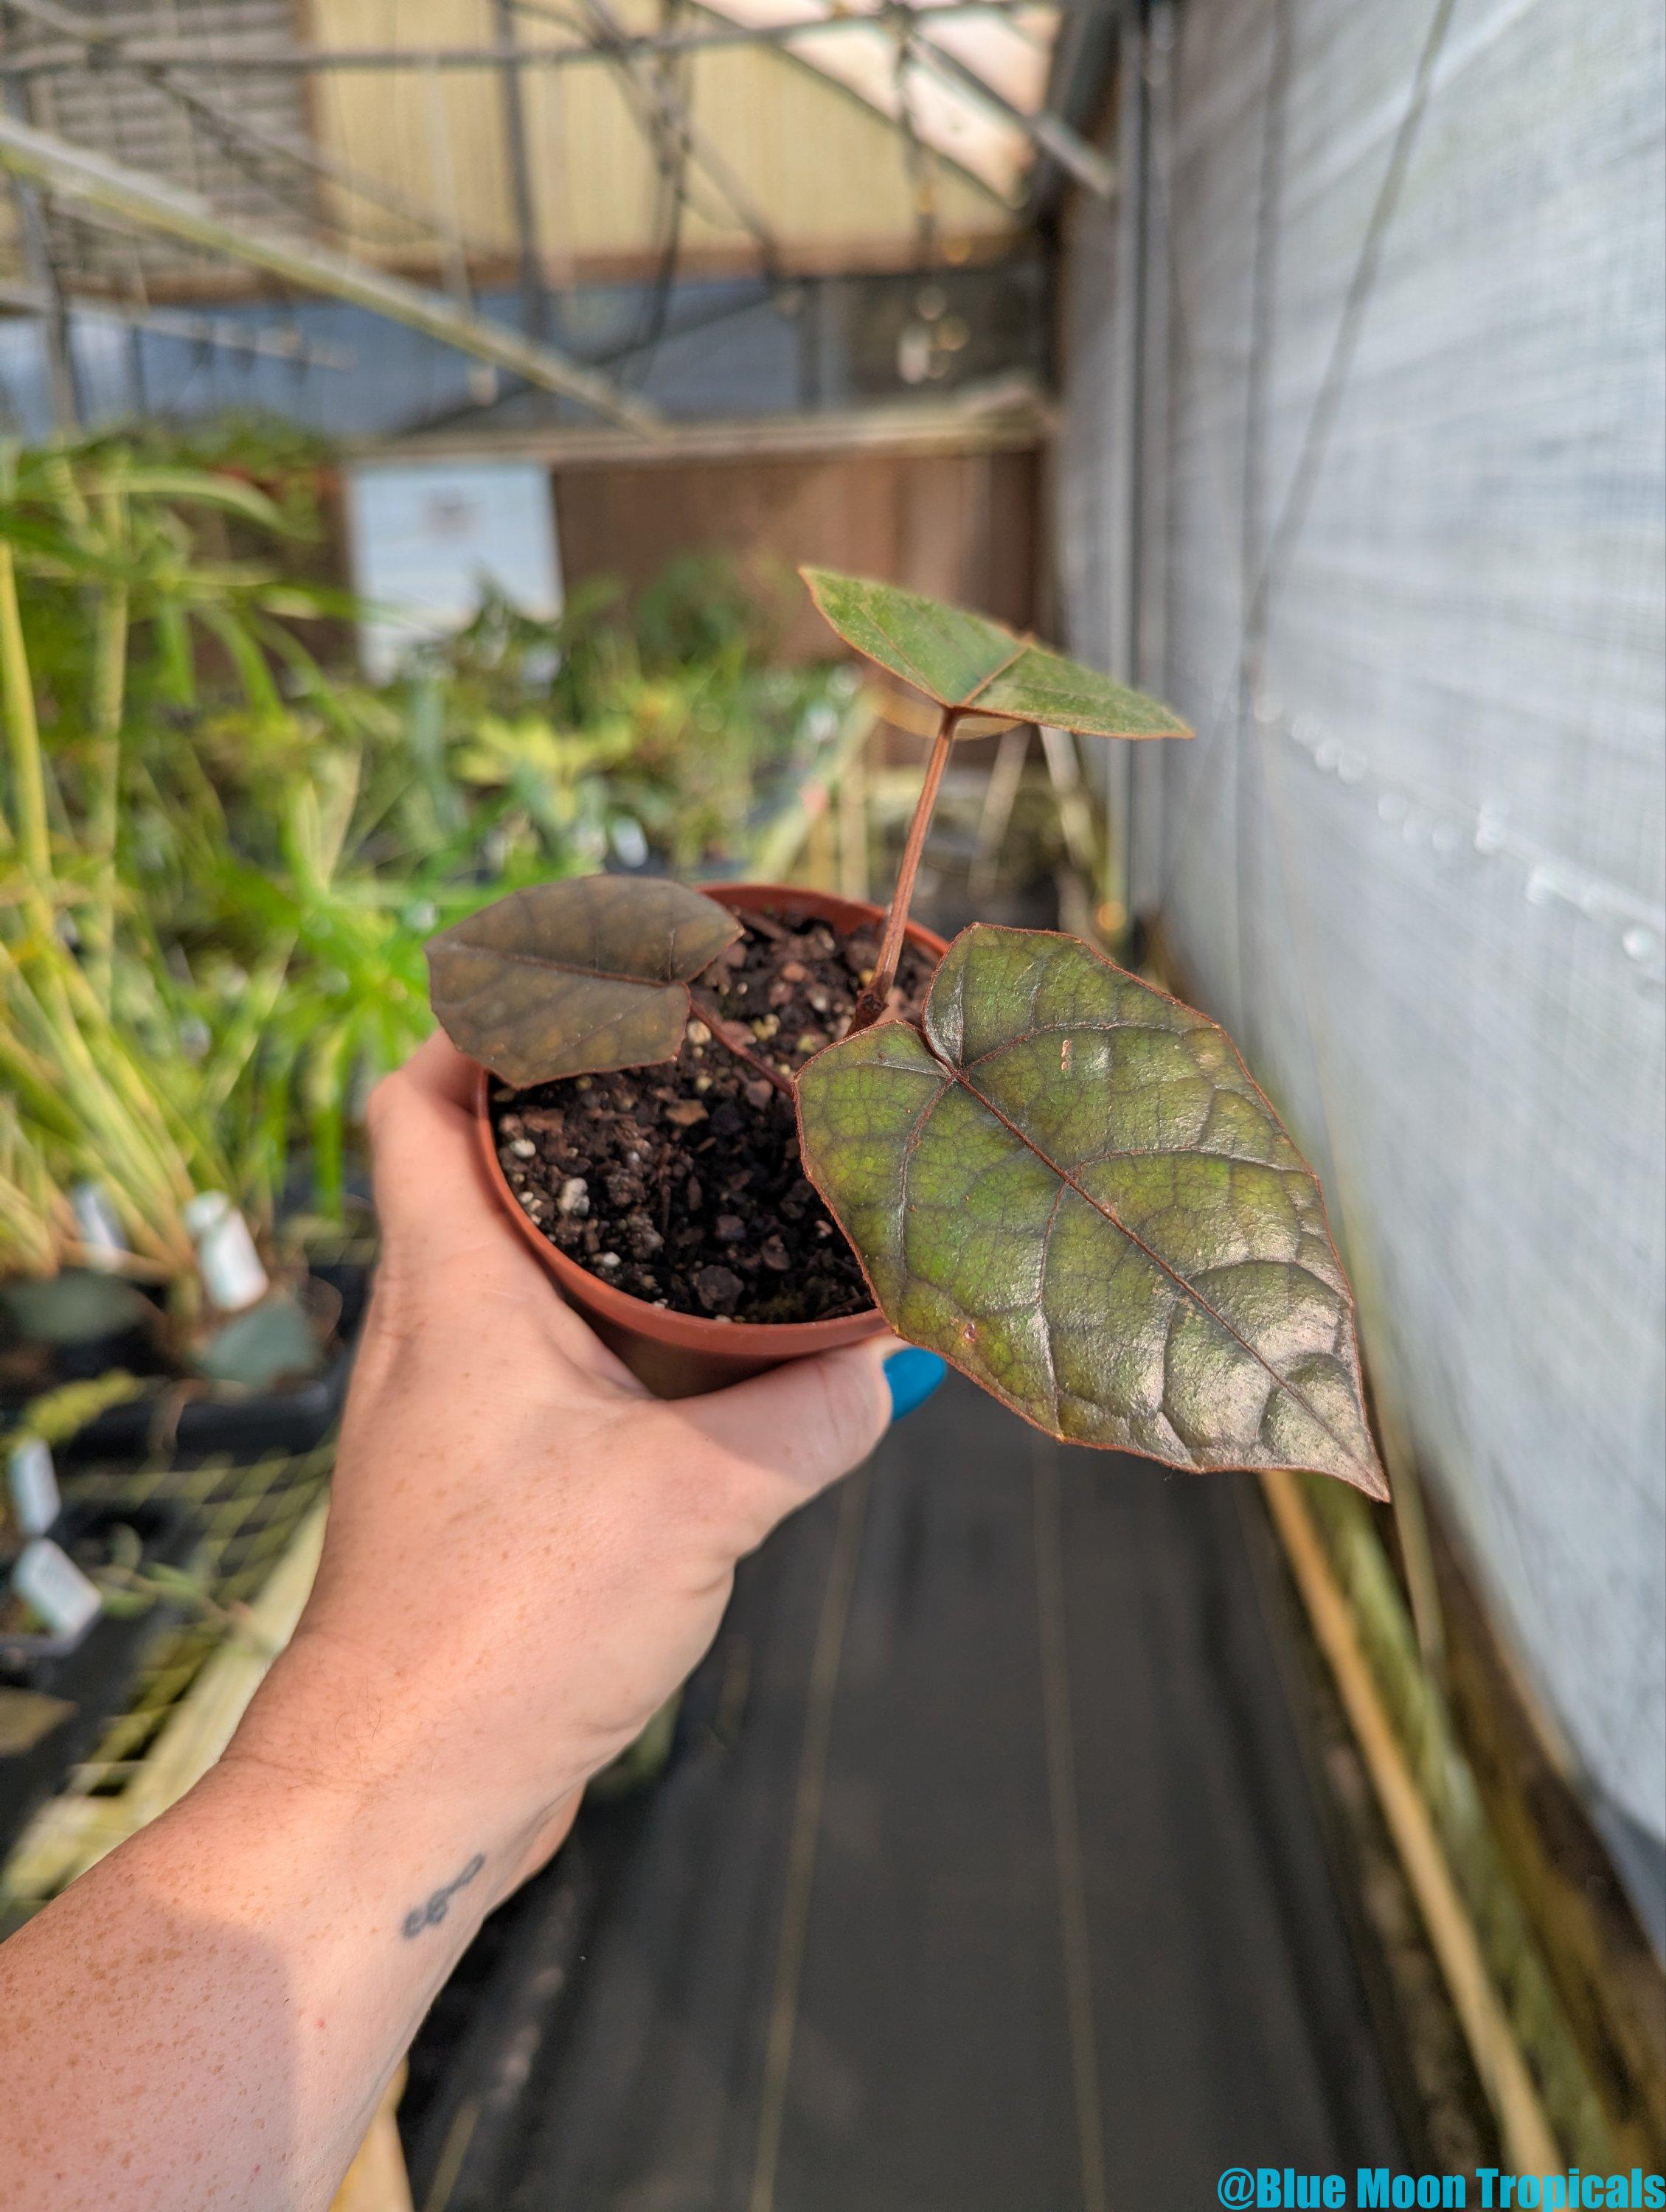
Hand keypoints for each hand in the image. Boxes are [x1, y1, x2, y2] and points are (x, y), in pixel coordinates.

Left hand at [229, 1033, 917, 1888]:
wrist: (401, 1797)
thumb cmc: (499, 1628)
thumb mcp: (689, 1502)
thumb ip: (804, 1420)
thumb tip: (892, 1366)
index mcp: (454, 1292)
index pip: (416, 1102)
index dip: (477, 1026)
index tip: (575, 989)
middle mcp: (443, 1338)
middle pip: (493, 1182)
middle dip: (592, 1129)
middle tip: (705, 1093)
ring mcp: (464, 1421)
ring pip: (547, 1289)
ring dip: (633, 1254)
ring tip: (743, 1219)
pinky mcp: (496, 1498)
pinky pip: (577, 1384)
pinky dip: (648, 1358)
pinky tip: (737, 1379)